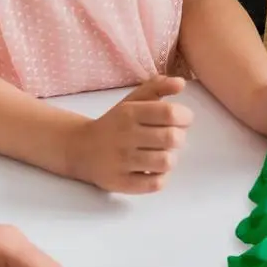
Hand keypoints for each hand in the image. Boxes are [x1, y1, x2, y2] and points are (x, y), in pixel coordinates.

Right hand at [67, 76, 192, 194]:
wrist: (81, 148)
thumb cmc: (116, 122)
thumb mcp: (133, 99)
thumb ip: (158, 86)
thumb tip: (181, 83)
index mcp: (129, 112)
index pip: (170, 113)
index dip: (185, 117)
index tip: (183, 119)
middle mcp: (124, 135)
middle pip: (172, 138)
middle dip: (180, 138)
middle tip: (172, 137)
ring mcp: (121, 161)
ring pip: (166, 162)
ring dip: (170, 158)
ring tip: (162, 153)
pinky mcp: (120, 183)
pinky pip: (155, 184)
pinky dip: (161, 177)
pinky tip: (153, 169)